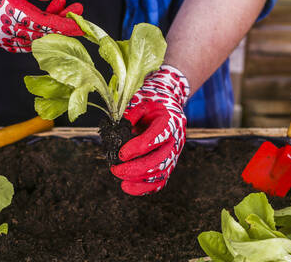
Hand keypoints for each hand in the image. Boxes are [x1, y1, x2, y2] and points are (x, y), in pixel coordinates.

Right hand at [0, 0, 83, 52]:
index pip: (41, 25)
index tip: (81, 25)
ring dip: (51, 25)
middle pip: (41, 35)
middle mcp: (2, 29)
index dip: (63, 26)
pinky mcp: (0, 37)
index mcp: (5, 11)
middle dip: (62, 24)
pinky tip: (49, 10)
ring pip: (34, 38)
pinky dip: (39, 27)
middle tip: (77, 9)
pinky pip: (25, 37)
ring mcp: (0, 36)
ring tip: (63, 4)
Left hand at [111, 65, 189, 195]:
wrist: (168, 103)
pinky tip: (128, 187)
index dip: (138, 147)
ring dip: (139, 180)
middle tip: (115, 169)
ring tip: (120, 179)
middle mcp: (175, 139)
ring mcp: (174, 153)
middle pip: (159, 161)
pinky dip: (145, 188)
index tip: (121, 154)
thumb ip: (130, 115)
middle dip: (135, 168)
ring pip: (160, 173)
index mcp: (169, 121)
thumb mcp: (140, 102)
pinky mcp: (169, 162)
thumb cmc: (151, 103)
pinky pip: (161, 180)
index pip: (156, 137)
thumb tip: (119, 131)